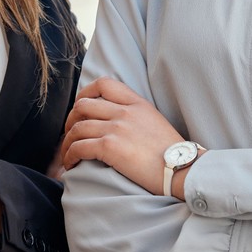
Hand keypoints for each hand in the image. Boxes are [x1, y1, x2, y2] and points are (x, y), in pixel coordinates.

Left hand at [59, 79, 184, 195]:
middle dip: (71, 119)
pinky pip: (79, 147)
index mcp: (137, 103)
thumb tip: (119, 123)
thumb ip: (137, 116)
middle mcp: (125, 112)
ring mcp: (117, 128)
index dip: (85, 93)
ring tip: (68, 153)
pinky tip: (71, 165)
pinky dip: (69, 156)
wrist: (183, 168)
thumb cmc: (173, 153)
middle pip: (83, 105)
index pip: (104, 84)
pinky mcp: (110, 147)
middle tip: (70, 133)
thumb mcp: (156, 122)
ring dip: (67, 142)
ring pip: (77, 128)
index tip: (80, 107)